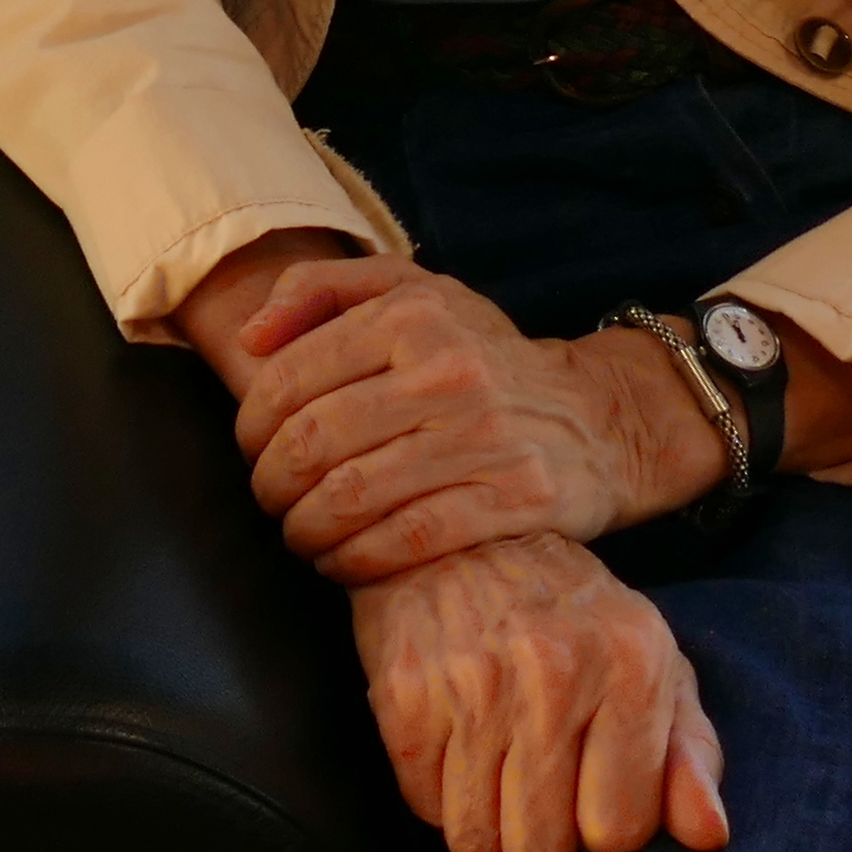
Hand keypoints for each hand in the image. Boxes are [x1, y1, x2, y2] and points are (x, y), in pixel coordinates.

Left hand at [231, 256, 724, 581]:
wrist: (600, 416)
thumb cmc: (480, 354)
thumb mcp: (411, 290)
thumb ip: (319, 288)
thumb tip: (251, 337)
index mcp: (410, 316)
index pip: (291, 377)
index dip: (251, 424)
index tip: (251, 449)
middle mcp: (447, 372)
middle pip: (314, 442)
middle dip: (271, 483)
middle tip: (269, 499)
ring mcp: (484, 438)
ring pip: (352, 497)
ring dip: (305, 529)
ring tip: (299, 534)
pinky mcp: (514, 499)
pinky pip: (407, 541)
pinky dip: (357, 561)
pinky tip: (343, 562)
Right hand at [351, 531, 730, 851]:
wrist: (466, 534)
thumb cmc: (575, 617)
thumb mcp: (654, 665)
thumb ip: (692, 754)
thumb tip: (708, 836)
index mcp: (630, 666)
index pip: (618, 830)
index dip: (605, 827)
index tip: (593, 788)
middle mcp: (552, 671)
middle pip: (542, 851)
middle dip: (544, 839)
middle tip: (541, 787)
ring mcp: (472, 680)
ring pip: (476, 840)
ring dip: (488, 824)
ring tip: (499, 772)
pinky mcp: (405, 689)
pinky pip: (425, 806)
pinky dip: (440, 795)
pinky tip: (457, 748)